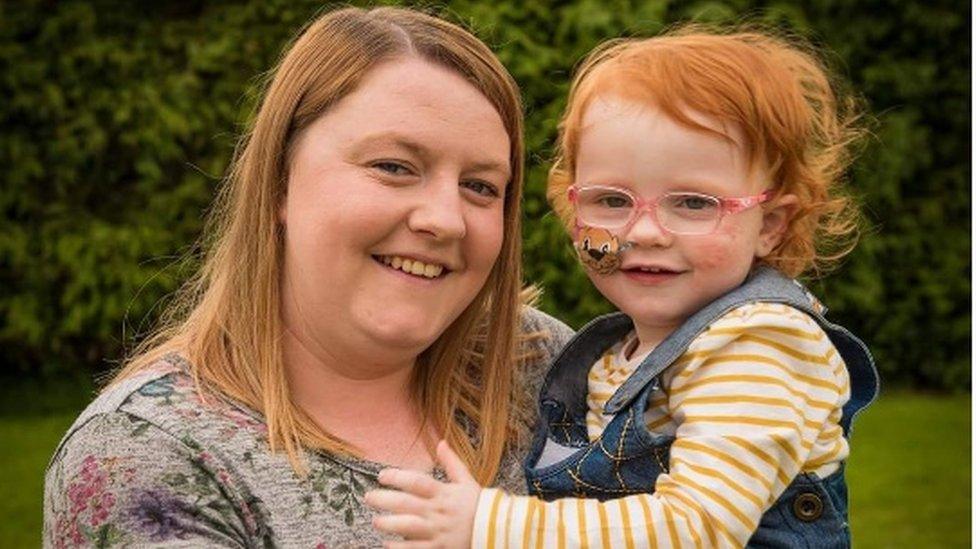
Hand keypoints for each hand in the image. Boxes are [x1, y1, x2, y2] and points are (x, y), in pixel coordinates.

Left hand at [365, 440, 481, 547]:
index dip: (397, 477)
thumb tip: (441, 442)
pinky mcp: (440, 548)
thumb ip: (452, 462)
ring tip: (376, 521)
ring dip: (390, 523)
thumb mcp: (467, 480)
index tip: (382, 476)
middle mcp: (439, 511)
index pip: (417, 481)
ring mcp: (438, 531)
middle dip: (384, 500)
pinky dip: (401, 547)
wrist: (497, 530)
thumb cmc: (478, 504)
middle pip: (407, 503)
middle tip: (369, 497)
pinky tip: (387, 544)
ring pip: (409, 526)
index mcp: (444, 493)